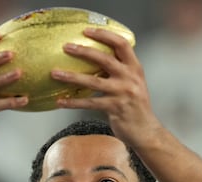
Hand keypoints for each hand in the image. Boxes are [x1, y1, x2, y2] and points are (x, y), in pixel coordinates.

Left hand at [51, 28, 162, 146]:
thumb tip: (95, 61)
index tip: (87, 31)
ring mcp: (122, 92)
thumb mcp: (133, 84)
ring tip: (55, 73)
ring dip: (72, 76)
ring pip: (93, 81)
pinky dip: (74, 102)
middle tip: (66, 47)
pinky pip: (89, 103)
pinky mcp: (115, 108)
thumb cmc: (136, 107)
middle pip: (104, 59)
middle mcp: (130, 77)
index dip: (105, 35)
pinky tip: (61, 101)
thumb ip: (119, 71)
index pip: (121, 44)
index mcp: (135, 68)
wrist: (146, 131)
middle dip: (83, 51)